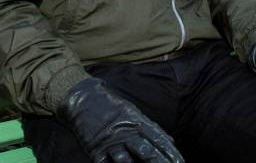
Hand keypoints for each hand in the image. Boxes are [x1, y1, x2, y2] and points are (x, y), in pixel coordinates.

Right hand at [56, 77, 183, 162]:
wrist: (84, 99)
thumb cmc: (112, 107)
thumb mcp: (135, 113)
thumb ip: (152, 129)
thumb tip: (171, 142)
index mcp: (137, 123)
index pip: (158, 141)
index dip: (171, 154)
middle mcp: (126, 133)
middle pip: (146, 152)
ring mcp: (110, 143)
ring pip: (126, 161)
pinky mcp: (96, 151)